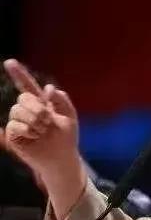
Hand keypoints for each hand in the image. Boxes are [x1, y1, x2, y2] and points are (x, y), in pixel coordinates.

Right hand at [0, 59, 78, 174]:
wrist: (63, 157)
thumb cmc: (67, 137)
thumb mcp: (70, 116)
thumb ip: (61, 99)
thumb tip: (47, 88)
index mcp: (42, 103)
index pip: (28, 86)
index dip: (19, 74)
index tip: (10, 62)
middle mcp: (28, 110)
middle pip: (23, 98)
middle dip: (37, 108)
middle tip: (48, 121)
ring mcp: (20, 122)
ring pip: (17, 110)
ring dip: (34, 120)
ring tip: (43, 131)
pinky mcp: (14, 135)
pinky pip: (14, 125)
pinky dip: (27, 129)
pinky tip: (35, 136)